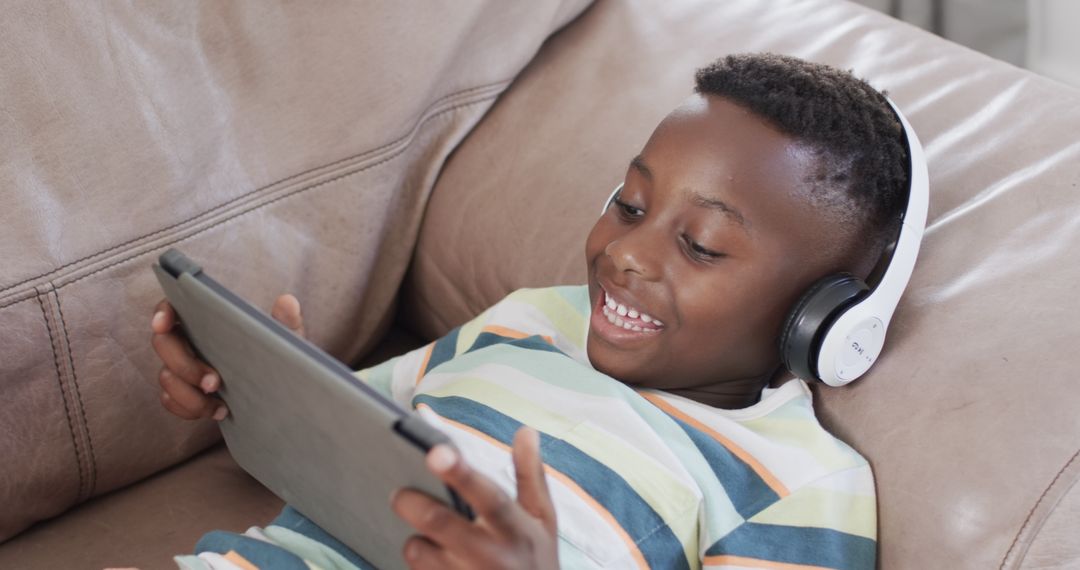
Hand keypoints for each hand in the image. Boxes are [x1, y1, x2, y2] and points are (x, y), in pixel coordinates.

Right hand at [150, 293, 304, 420]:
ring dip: (190, 395)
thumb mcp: (283, 340)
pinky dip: (189, 409)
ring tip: (222, 405)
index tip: (163, 324)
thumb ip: (285, 321)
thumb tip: (288, 302)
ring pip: (166, 377)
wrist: (276, 392)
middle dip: (186, 366)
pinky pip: (171, 401)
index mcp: (205, 319)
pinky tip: (217, 412)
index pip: (172, 308)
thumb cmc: (273, 356)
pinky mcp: (182, 391)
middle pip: (163, 345)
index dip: (162, 313)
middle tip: (215, 383)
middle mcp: (187, 340)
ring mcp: (180, 367)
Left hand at [391, 427, 558, 569]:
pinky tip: (433, 562)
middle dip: (411, 502)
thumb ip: (530, 475)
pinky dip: (419, 563)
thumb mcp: (543, 520)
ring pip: (418, 552)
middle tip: (400, 493)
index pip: (488, 497)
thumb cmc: (536, 560)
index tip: (437, 452)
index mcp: (517, 529)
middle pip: (439, 523)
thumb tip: (525, 431)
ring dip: (415, 541)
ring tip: (425, 537)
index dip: (461, 473)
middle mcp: (494, 557)